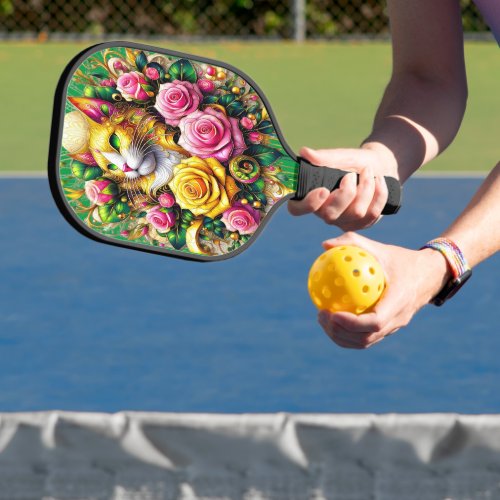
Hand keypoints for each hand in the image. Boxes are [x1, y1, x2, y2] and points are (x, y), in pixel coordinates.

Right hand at [288, 145, 397, 230]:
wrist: (379, 167)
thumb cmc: (354, 162)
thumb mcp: (341, 156)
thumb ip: (324, 157)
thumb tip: (304, 152)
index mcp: (312, 196)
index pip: (297, 209)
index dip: (308, 204)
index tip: (323, 190)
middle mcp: (324, 213)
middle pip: (330, 215)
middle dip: (346, 193)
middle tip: (351, 175)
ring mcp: (343, 221)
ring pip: (356, 213)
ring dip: (366, 188)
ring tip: (368, 172)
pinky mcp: (361, 224)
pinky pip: (372, 214)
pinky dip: (379, 193)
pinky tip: (379, 181)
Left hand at [317, 232, 450, 348]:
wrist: (429, 275)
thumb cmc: (401, 260)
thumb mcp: (380, 248)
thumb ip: (353, 243)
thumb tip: (325, 245)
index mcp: (399, 301)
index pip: (375, 322)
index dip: (352, 323)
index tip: (332, 313)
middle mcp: (398, 319)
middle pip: (366, 338)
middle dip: (340, 332)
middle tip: (321, 315)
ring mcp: (394, 327)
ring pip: (365, 342)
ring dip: (341, 336)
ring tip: (322, 319)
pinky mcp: (389, 329)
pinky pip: (366, 337)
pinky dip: (347, 334)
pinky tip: (332, 318)